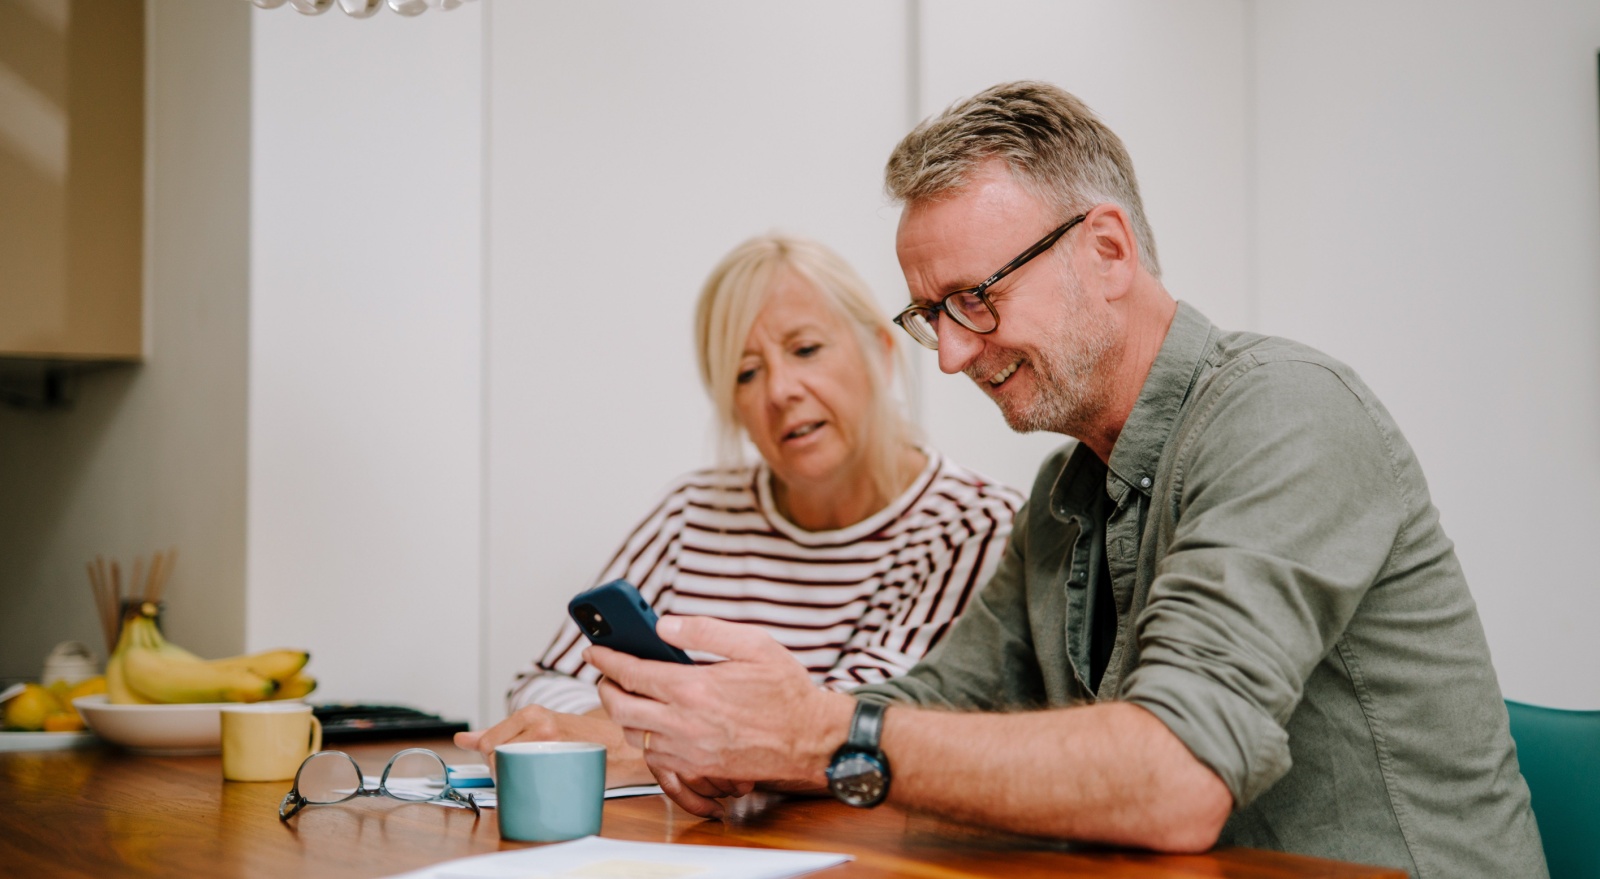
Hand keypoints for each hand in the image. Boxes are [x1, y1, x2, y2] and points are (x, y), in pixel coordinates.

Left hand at [452, 704, 653, 787]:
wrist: (619, 746)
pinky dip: (530, 787)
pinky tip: (542, 784)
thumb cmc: (578, 737)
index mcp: (532, 713)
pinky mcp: (562, 763)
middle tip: (523, 772)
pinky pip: (530, 781)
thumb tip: (462, 739)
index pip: (489, 742)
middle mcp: (540, 724)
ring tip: (533, 777)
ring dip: (514, 780)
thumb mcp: (538, 725)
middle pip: (497, 757)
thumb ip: (498, 731)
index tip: (505, 762)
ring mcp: (551, 743)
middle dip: (502, 770)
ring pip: (511, 769)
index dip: (492, 758)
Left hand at [587, 615, 853, 814]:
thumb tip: (664, 624)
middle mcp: (684, 723)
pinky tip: (656, 724)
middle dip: (605, 687)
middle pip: (620, 707)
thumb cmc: (786, 691)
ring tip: (630, 696)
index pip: (631, 672)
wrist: (811, 739)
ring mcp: (688, 751)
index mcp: (693, 688)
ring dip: (624, 714)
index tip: (594, 649)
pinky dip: (647, 739)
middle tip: (607, 674)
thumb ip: (703, 631)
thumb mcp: (753, 644)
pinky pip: (655, 758)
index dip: (606, 659)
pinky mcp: (697, 769)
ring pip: (633, 735)